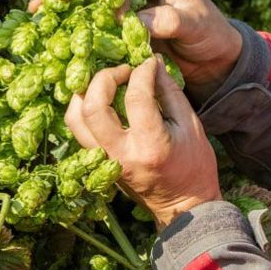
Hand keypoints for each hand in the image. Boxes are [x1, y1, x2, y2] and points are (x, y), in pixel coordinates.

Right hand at [32, 0, 241, 102]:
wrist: (215, 58)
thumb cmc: (211, 36)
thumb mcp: (196, 26)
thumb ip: (170, 20)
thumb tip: (136, 21)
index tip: (112, 15)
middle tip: (54, 1)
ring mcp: (127, 0)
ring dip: (66, 4)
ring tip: (38, 12)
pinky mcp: (121, 21)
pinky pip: (94, 18)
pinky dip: (74, 23)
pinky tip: (50, 30)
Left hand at [65, 56, 220, 229]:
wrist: (183, 206)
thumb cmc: (195, 165)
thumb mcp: (191, 125)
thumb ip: (169, 92)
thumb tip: (151, 64)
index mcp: (150, 145)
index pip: (136, 98)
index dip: (140, 72)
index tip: (147, 63)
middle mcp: (121, 154)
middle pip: (93, 106)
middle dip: (105, 77)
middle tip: (123, 70)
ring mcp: (105, 161)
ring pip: (75, 119)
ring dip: (85, 93)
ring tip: (105, 82)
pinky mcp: (98, 163)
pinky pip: (78, 131)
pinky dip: (82, 109)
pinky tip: (98, 98)